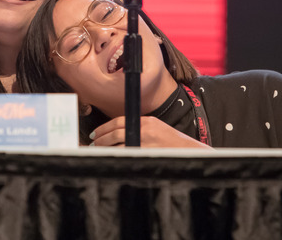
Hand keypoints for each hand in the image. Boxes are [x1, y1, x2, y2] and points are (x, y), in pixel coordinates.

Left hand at [89, 116, 211, 148]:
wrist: (189, 151)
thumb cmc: (172, 141)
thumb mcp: (156, 128)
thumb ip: (138, 128)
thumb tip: (117, 134)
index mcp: (145, 121)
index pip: (118, 122)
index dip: (104, 128)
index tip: (95, 133)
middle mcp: (144, 130)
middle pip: (115, 133)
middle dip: (101, 139)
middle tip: (93, 143)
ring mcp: (145, 143)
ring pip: (118, 146)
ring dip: (105, 149)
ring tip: (98, 151)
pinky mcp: (147, 154)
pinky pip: (127, 156)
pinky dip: (116, 158)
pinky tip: (110, 159)